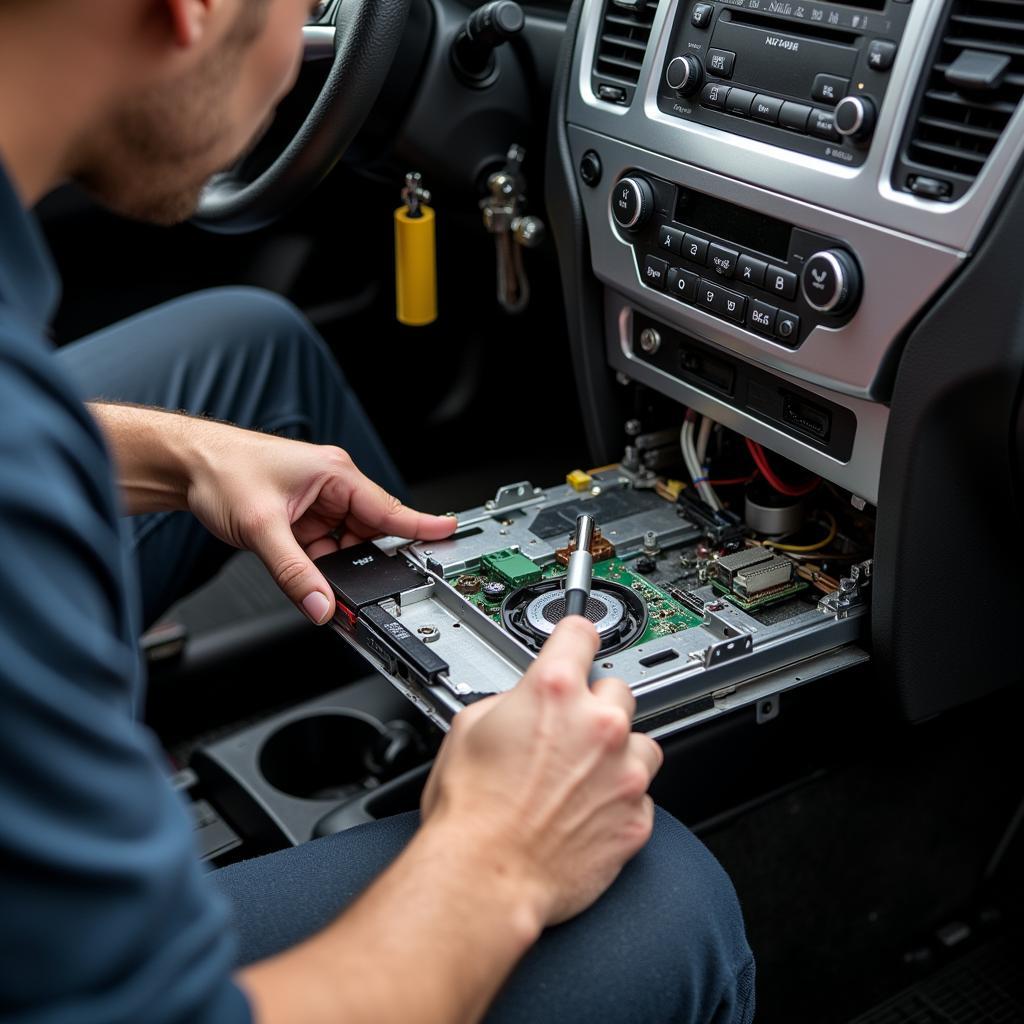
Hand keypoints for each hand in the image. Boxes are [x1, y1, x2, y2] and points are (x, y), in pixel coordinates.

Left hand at [185, 423, 455, 622]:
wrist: (185, 464)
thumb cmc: (223, 470)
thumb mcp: (262, 528)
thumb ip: (294, 573)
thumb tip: (320, 606)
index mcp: (335, 474)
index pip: (389, 508)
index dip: (422, 525)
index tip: (450, 534)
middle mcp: (332, 486)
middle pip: (368, 535)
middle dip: (363, 563)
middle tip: (359, 591)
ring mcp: (317, 503)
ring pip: (345, 546)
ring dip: (334, 566)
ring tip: (314, 578)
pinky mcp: (302, 518)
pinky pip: (323, 549)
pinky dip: (317, 565)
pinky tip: (304, 573)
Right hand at [420, 616, 663, 926]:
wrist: (485, 877)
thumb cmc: (470, 812)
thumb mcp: (466, 726)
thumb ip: (507, 700)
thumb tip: (520, 702)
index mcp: (553, 691)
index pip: (580, 633)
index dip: (574, 636)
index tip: (578, 640)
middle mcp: (598, 725)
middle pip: (617, 689)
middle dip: (593, 706)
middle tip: (565, 733)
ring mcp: (625, 772)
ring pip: (641, 742)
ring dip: (617, 752)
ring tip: (581, 776)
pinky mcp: (637, 817)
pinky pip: (641, 795)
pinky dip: (619, 800)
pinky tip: (585, 812)